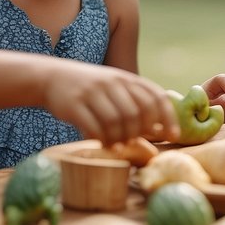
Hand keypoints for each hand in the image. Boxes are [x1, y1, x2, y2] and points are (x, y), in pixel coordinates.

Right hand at [44, 63, 178, 145]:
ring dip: (121, 139)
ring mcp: (92, 92)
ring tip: (118, 146)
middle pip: (137, 113)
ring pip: (116, 121)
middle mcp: (112, 82)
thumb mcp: (115, 87)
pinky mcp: (74, 105)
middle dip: (139, 133)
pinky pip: (95, 127)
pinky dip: (104, 140)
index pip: (156, 97)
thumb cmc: (90, 89)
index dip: (168, 118)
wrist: (51, 78)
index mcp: (126, 78)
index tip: (172, 136)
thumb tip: (159, 130)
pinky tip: (105, 145)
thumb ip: (135, 103)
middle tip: (134, 143)